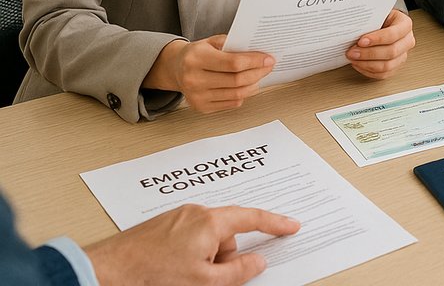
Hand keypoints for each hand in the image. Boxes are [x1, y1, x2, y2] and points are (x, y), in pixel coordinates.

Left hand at [86, 203, 299, 285]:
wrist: (105, 272)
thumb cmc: (151, 276)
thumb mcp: (204, 282)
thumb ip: (238, 272)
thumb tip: (258, 262)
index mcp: (210, 221)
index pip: (253, 218)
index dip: (275, 224)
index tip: (291, 227)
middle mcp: (195, 212)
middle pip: (227, 233)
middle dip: (224, 257)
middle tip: (208, 279)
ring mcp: (176, 217)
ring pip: (207, 239)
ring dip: (204, 259)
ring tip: (182, 278)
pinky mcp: (162, 226)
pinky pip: (188, 238)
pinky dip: (189, 255)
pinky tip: (172, 271)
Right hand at [144, 36, 273, 112]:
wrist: (175, 68)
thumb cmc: (197, 53)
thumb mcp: (211, 41)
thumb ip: (232, 44)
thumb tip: (259, 51)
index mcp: (196, 58)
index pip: (233, 63)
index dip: (255, 61)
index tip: (268, 59)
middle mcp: (193, 79)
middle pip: (237, 80)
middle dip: (258, 73)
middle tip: (269, 66)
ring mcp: (196, 96)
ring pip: (236, 94)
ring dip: (254, 84)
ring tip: (260, 75)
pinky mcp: (201, 107)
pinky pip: (231, 103)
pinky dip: (244, 94)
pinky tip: (248, 85)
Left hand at [346, 8, 414, 78]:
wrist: (383, 24)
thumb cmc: (380, 19)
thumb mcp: (377, 14)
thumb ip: (369, 21)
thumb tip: (353, 28)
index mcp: (405, 24)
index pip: (393, 34)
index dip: (377, 39)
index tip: (361, 41)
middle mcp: (407, 41)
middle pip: (391, 52)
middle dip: (369, 53)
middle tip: (352, 52)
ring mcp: (403, 55)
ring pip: (387, 66)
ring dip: (366, 64)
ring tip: (353, 59)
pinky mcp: (396, 66)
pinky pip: (383, 74)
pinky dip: (368, 71)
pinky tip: (358, 64)